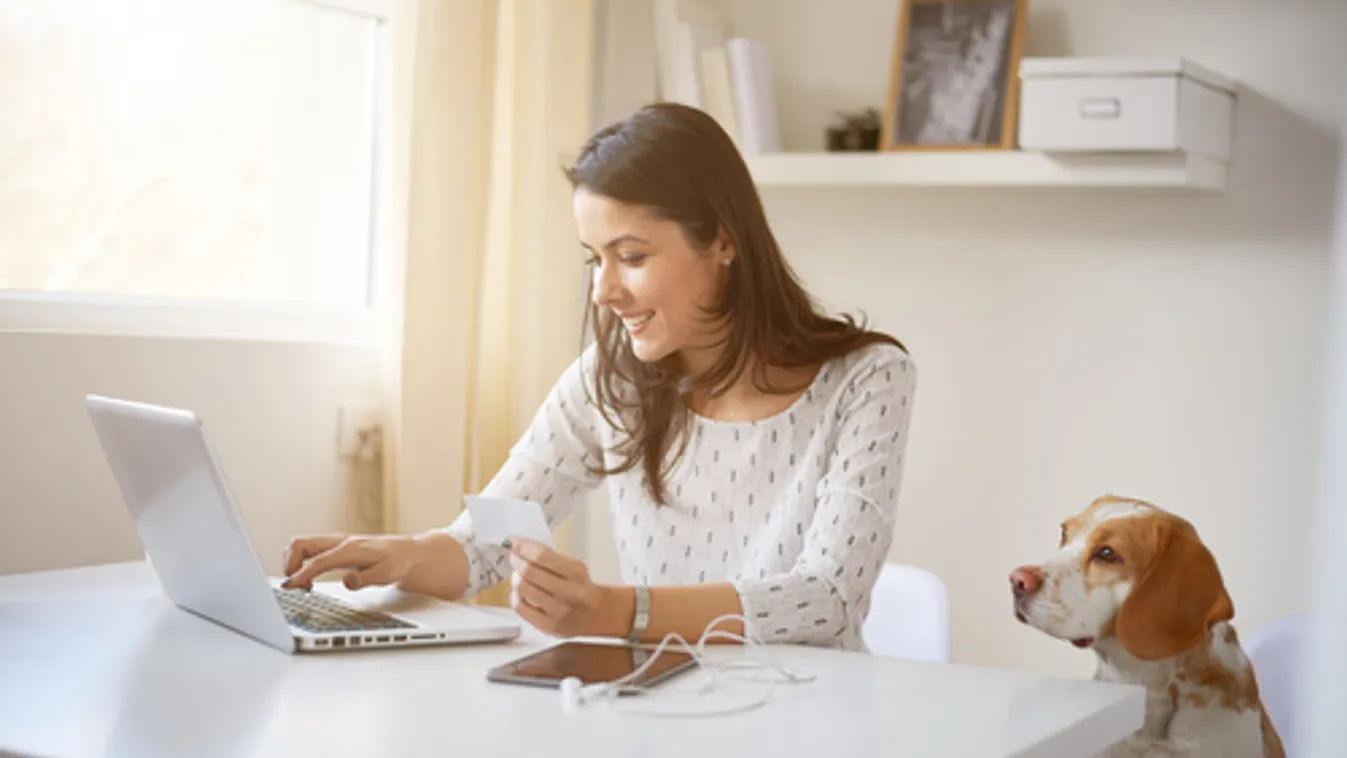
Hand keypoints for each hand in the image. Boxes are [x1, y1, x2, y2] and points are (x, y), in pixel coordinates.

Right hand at [282, 533, 423, 590]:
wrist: (410, 553)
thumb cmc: (399, 562)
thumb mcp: (388, 574)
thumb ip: (366, 579)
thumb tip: (347, 582)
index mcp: (350, 549)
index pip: (318, 561)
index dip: (301, 575)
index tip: (289, 587)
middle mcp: (340, 543)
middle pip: (301, 544)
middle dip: (289, 564)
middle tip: (294, 586)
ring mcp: (337, 544)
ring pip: (302, 545)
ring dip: (293, 563)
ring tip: (301, 585)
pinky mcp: (336, 549)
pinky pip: (309, 551)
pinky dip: (301, 563)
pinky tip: (308, 580)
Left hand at [507, 538, 627, 636]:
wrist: (596, 615)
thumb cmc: (581, 587)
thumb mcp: (575, 568)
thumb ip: (551, 558)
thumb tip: (520, 548)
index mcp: (576, 574)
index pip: (542, 556)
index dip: (523, 547)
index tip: (512, 542)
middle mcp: (568, 593)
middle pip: (529, 572)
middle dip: (516, 561)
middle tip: (514, 559)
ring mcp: (557, 612)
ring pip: (522, 589)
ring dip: (515, 579)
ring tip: (518, 576)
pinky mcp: (547, 626)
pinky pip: (520, 607)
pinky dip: (516, 596)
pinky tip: (521, 592)